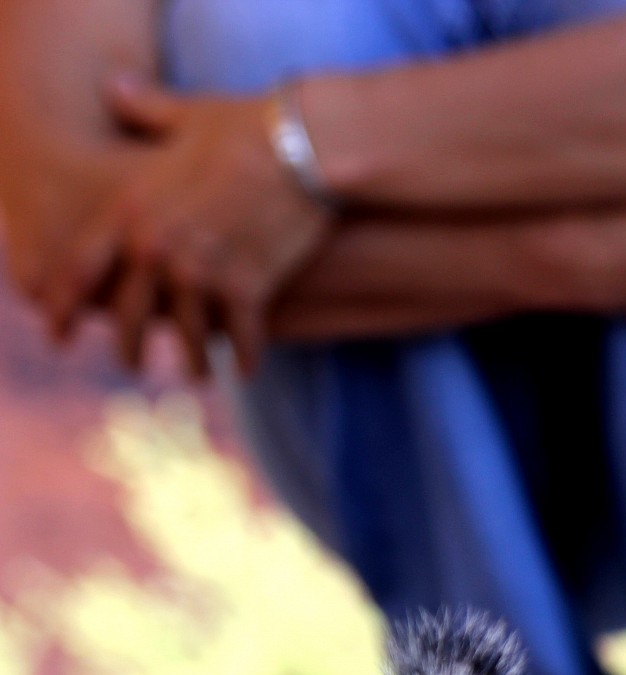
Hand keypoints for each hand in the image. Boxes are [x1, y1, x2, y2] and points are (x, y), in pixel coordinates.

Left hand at [41, 75, 331, 374]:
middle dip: (129, 346)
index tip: (57, 333)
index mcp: (134, 209)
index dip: (65, 305)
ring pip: (189, 335)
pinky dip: (245, 357)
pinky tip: (245, 370)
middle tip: (131, 365)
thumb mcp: (186, 114)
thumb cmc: (247, 124)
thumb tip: (115, 85)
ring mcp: (204, 272)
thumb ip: (145, 109)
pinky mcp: (250, 287)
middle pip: (132, 314)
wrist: (304, 145)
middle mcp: (159, 248)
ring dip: (192, 362)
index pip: (83, 268)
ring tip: (195, 375)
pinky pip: (242, 337)